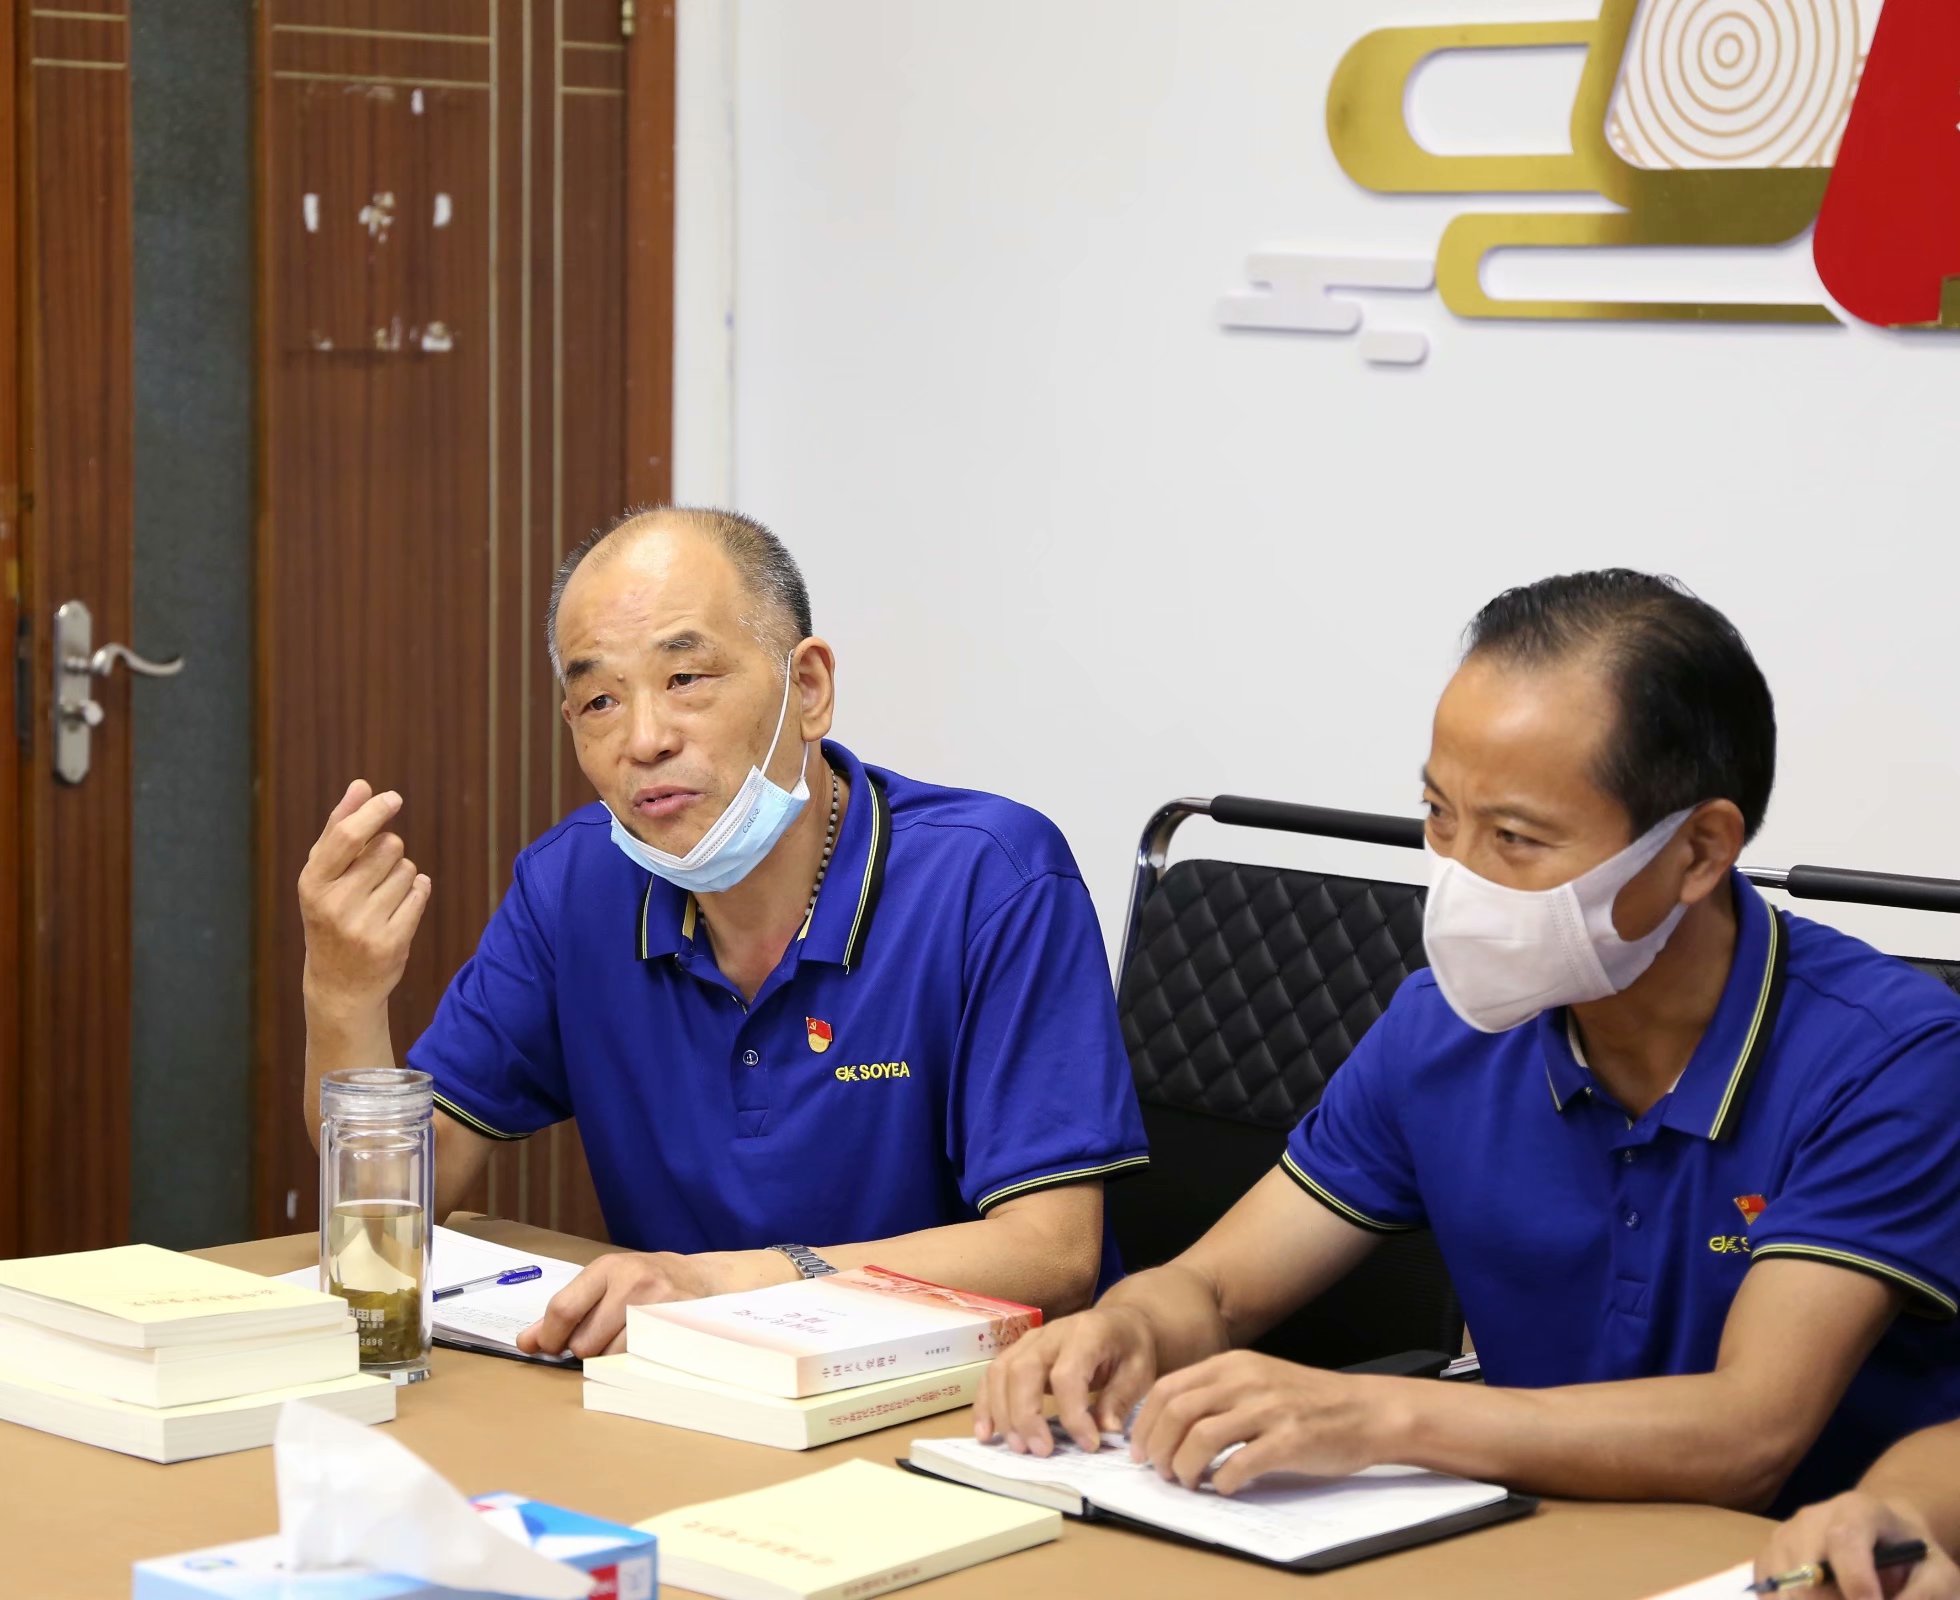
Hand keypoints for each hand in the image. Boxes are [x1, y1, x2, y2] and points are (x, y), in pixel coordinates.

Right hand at [298, 780, 430, 1014]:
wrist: (340, 985)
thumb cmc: (331, 916)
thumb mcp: (323, 876)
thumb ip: (339, 828)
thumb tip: (361, 785)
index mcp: (312, 884)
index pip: (346, 837)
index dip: (373, 812)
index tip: (392, 798)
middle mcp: (335, 905)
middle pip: (388, 847)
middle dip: (389, 852)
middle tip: (372, 877)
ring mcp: (364, 926)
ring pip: (408, 869)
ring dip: (402, 875)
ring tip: (380, 899)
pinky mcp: (392, 943)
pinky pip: (421, 892)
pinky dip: (417, 892)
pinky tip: (398, 908)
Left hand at [515, 1248, 795, 1358]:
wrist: (704, 1280)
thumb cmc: (646, 1284)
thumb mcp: (605, 1285)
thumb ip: (566, 1311)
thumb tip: (526, 1342)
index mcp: (610, 1268)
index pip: (563, 1309)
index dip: (550, 1337)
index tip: (548, 1348)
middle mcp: (634, 1284)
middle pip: (584, 1343)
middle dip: (586, 1349)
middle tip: (603, 1337)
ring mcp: (659, 1308)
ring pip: (609, 1359)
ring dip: (611, 1359)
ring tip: (627, 1339)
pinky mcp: (676, 1332)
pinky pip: (636, 1365)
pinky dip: (632, 1365)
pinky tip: (641, 1349)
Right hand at [973, 1305, 1158, 1455]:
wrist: (1119, 1322)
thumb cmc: (1130, 1348)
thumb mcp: (1139, 1372)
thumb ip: (1119, 1400)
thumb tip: (1105, 1430)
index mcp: (1087, 1334)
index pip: (1067, 1374)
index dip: (1072, 1414)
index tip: (1088, 1445)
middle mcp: (1052, 1333)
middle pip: (1023, 1370)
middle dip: (1026, 1415)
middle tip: (1040, 1451)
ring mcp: (1030, 1341)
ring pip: (1001, 1372)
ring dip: (1002, 1413)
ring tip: (1017, 1448)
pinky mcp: (1017, 1352)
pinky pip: (991, 1375)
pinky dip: (984, 1404)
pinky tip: (985, 1433)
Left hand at [1129, 1350, 1403, 1494]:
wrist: (1365, 1410)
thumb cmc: (1308, 1400)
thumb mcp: (1257, 1379)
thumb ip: (1218, 1393)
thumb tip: (1168, 1425)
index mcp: (1232, 1365)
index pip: (1167, 1389)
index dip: (1144, 1423)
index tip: (1139, 1450)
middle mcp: (1245, 1381)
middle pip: (1177, 1413)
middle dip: (1158, 1448)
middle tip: (1160, 1472)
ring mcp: (1268, 1410)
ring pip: (1201, 1438)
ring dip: (1184, 1468)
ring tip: (1187, 1483)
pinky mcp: (1290, 1441)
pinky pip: (1240, 1465)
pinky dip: (1222, 1482)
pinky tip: (1225, 1487)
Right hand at [1756, 1493, 1957, 1599]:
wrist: (1885, 1536)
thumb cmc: (1913, 1558)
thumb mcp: (1939, 1575)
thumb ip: (1923, 1596)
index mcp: (1857, 1511)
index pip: (1844, 1539)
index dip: (1855, 1580)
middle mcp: (1811, 1517)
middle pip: (1803, 1567)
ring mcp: (1784, 1535)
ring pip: (1782, 1585)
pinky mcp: (1770, 1557)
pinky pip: (1768, 1593)